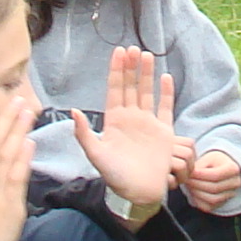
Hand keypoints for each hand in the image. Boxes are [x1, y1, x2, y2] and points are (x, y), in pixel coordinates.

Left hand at [73, 48, 182, 211]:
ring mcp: (148, 124)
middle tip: (133, 48)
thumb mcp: (95, 154)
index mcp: (114, 120)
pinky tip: (165, 78)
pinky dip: (166, 93)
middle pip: (130, 86)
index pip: (115, 89)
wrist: (138, 193)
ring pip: (147, 93)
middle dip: (131, 67)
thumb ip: (84, 133)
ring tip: (147, 55)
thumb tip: (73, 111)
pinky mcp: (164, 133)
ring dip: (146, 75)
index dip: (116, 70)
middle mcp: (130, 118)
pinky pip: (165, 108)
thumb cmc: (115, 176)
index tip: (118, 51)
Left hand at [179, 144, 240, 212]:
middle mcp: (235, 183)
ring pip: (212, 199)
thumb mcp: (207, 158)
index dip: (200, 176)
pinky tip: (193, 191)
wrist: (221, 168)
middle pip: (214, 188)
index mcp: (233, 169)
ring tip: (189, 185)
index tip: (189, 173)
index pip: (215, 175)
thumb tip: (188, 176)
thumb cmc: (213, 162)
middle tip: (186, 180)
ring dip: (197, 193)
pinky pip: (208, 207)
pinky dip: (198, 200)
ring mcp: (230, 195)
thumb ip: (198, 167)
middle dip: (197, 185)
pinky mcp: (221, 203)